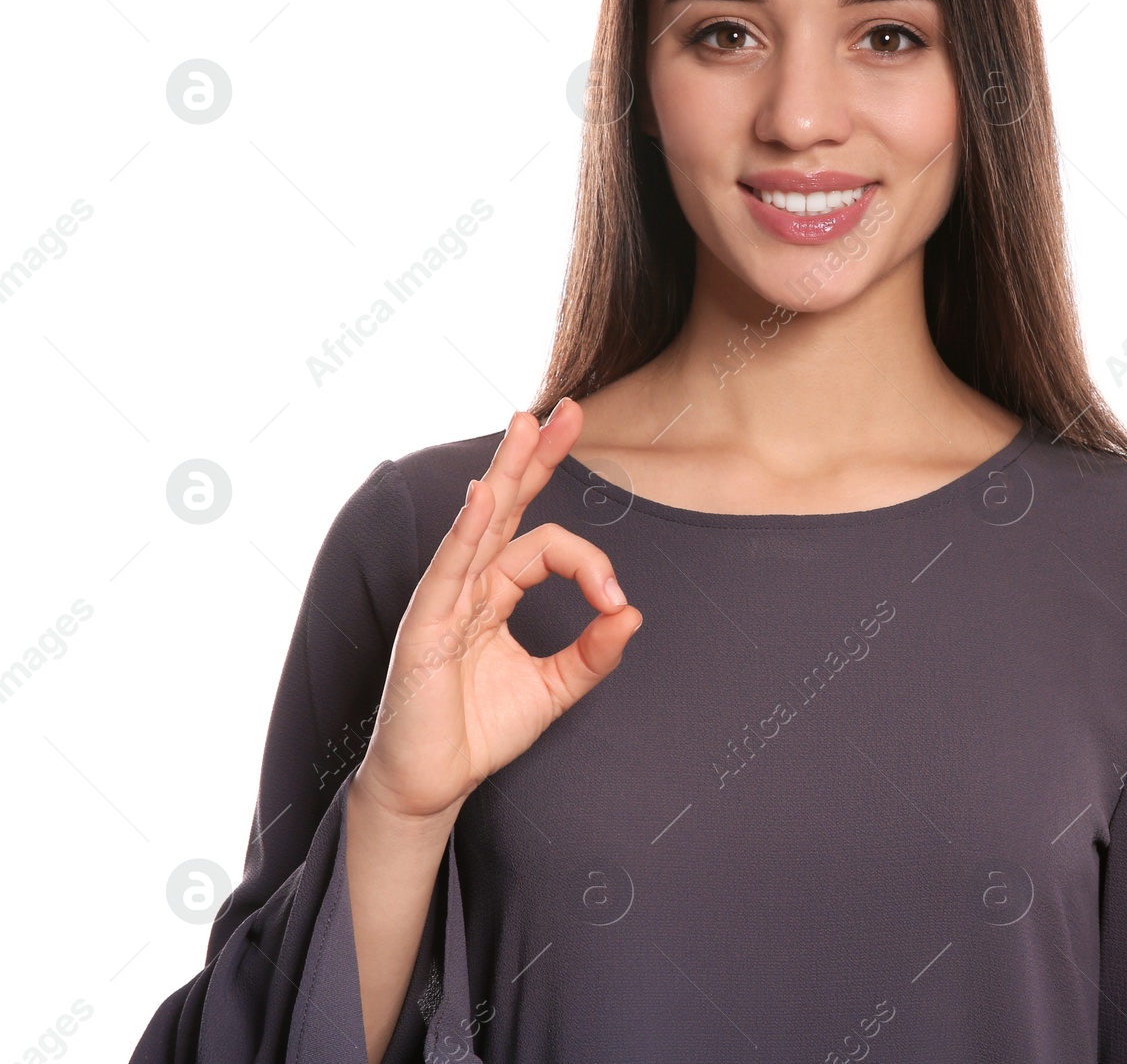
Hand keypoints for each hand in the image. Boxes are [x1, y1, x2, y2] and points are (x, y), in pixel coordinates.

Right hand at [351, 399, 640, 822]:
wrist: (432, 785)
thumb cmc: (479, 732)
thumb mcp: (553, 689)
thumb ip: (593, 653)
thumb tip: (634, 614)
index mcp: (495, 591)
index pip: (545, 545)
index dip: (590, 564)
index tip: (616, 601)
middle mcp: (469, 583)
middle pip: (507, 505)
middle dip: (537, 455)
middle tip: (568, 408)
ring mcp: (444, 599)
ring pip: (480, 521)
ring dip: (506, 471)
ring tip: (527, 422)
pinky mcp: (426, 626)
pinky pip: (450, 569)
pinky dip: (467, 532)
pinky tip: (483, 496)